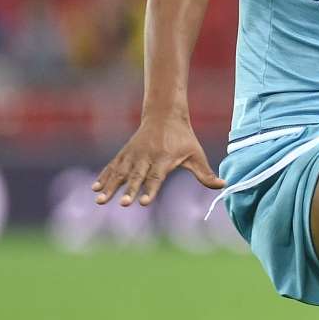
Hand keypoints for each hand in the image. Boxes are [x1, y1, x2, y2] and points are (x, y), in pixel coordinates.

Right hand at [92, 113, 225, 206]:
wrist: (165, 115)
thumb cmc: (184, 138)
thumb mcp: (196, 154)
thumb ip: (205, 173)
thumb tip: (223, 185)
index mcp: (164, 159)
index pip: (156, 177)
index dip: (150, 190)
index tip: (144, 203)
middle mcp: (146, 158)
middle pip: (136, 177)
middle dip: (129, 190)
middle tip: (123, 204)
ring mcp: (133, 155)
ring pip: (120, 173)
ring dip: (110, 186)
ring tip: (100, 200)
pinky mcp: (125, 154)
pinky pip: (112, 167)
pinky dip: (104, 177)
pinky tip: (95, 189)